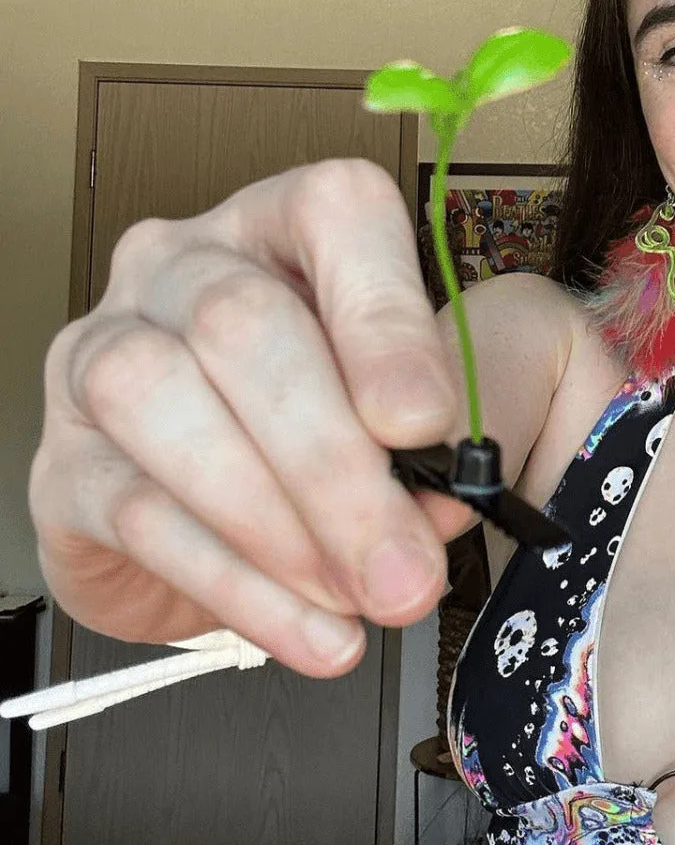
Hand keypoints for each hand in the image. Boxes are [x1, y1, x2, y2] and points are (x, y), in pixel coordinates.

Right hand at [30, 160, 469, 676]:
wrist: (233, 518)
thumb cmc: (328, 427)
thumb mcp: (403, 415)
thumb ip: (432, 438)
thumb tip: (439, 498)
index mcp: (285, 226)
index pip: (334, 214)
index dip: (383, 318)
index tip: (428, 423)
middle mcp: (182, 267)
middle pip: (241, 325)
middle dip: (334, 461)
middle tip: (403, 560)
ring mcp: (102, 354)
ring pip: (162, 401)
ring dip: (275, 521)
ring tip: (355, 595)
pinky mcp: (64, 462)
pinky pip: (138, 515)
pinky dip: (239, 586)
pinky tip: (308, 630)